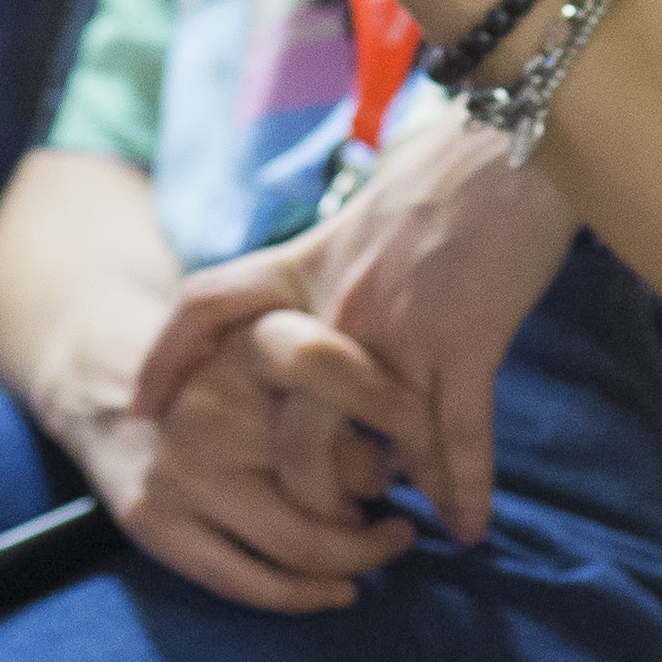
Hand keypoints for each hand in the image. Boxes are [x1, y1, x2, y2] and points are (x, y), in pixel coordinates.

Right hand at [31, 297, 417, 616]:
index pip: (338, 376)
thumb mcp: (267, 336)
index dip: (401, 409)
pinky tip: (341, 589)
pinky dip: (304, 596)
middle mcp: (208, 410)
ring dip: (359, 556)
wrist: (103, 380)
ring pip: (299, 543)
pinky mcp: (153, 522)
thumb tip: (406, 452)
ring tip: (391, 545)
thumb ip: (332, 369)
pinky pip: (245, 581)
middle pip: (333, 474)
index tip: (431, 430)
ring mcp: (178, 473)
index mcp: (242, 348)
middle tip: (408, 505)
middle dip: (383, 495)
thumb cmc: (218, 364)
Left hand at [134, 115, 582, 538]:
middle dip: (304, 487)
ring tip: (400, 529)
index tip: (143, 407)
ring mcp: (398, 327)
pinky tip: (470, 524)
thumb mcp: (368, 211)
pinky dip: (464, 487)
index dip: (166, 357)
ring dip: (385, 492)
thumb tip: (330, 307)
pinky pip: (456, 435)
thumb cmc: (452, 167)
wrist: (519, 133)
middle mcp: (337, 301)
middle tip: (324, 518)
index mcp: (305, 260)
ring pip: (367, 442)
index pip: (206, 306)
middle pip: (288, 421)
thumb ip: (337, 266)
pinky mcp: (463, 340)